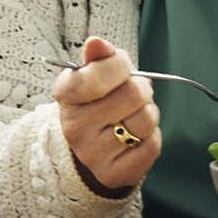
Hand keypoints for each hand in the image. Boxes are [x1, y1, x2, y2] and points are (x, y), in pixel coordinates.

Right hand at [53, 37, 161, 196]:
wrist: (88, 148)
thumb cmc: (96, 102)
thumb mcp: (91, 75)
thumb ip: (98, 57)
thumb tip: (96, 43)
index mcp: (66, 96)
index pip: (101, 72)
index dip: (120, 65)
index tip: (120, 67)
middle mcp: (74, 127)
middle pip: (134, 94)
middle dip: (141, 89)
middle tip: (133, 93)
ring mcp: (93, 154)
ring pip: (146, 121)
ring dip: (148, 113)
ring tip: (134, 115)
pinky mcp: (113, 174)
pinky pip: (152, 145)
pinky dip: (151, 137)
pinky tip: (135, 137)